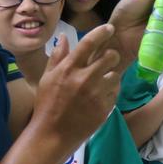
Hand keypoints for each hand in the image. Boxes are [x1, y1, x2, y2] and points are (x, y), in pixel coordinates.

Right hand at [32, 25, 122, 153]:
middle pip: (110, 57)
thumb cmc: (46, 105)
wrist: (51, 134)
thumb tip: (65, 37)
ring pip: (116, 75)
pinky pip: (115, 93)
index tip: (109, 28)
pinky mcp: (104, 109)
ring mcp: (96, 95)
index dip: (101, 32)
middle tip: (108, 60)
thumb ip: (58, 57)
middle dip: (112, 56)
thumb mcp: (47, 78)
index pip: (89, 43)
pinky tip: (100, 97)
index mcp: (68, 69)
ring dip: (111, 76)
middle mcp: (84, 79)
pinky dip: (110, 93)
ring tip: (101, 83)